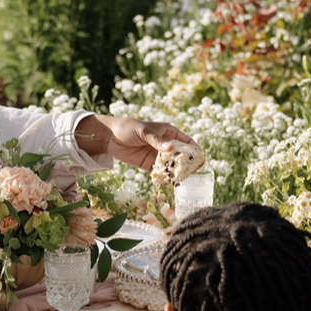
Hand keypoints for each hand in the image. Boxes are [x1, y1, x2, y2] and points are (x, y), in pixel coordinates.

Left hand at [75, 115, 192, 169]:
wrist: (110, 137)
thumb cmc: (129, 128)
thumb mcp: (144, 132)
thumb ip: (157, 141)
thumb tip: (170, 148)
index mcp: (168, 132)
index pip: (186, 141)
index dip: (194, 149)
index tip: (200, 158)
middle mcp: (165, 145)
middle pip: (180, 155)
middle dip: (186, 163)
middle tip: (191, 172)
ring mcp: (157, 155)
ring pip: (171, 165)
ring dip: (175, 172)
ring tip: (181, 179)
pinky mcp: (148, 164)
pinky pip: (159, 172)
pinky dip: (163, 177)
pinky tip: (168, 182)